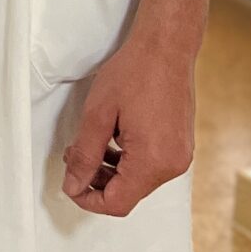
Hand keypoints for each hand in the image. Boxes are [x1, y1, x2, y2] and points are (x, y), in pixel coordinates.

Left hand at [60, 0, 207, 215]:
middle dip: (96, 181)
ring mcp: (180, 155)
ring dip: (110, 170)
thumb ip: (84, 155)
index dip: (88, 199)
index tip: (70, 184)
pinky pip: (150, 166)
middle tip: (74, 157)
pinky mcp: (180, 146)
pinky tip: (111, 140)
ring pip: (138, 181)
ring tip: (89, 145)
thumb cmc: (135, 73)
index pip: (117, 203)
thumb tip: (73, 185)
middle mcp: (172, 164)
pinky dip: (127, 161)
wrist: (166, 48)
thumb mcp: (97, 115)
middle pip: (128, 194)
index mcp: (153, 161)